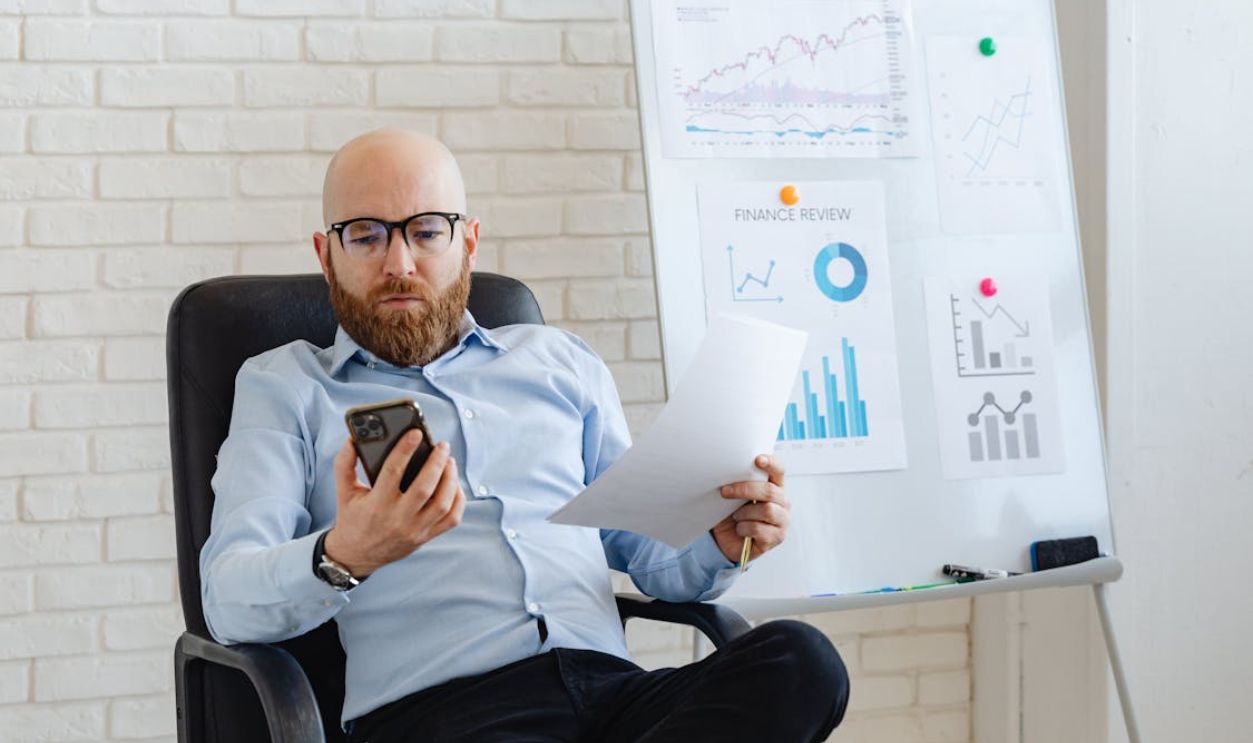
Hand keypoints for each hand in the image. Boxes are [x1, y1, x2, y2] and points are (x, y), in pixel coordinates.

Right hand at [323, 430, 465, 576]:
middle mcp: (397, 518)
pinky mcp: (425, 537)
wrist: (356, 555)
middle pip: (424, 487)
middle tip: (442, 445)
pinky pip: (451, 518)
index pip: (393, 471)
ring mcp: (414, 530)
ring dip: (450, 479)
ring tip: (449, 461)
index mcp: (376, 504)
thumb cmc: (352, 517)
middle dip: (437, 462)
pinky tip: (453, 484)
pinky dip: (457, 499)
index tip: (416, 433)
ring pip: (442, 503)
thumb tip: (352, 439)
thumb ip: (345, 464)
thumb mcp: (344, 491)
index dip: (405, 449)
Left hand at [710, 453, 788, 563]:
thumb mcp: (733, 495)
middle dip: (744, 490)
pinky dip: (744, 528)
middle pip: (770, 491)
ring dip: (744, 513)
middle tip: (725, 491)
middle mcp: (782, 502)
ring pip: (766, 510)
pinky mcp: (777, 537)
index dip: (771, 463)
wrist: (728, 540)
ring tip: (735, 516)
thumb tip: (726, 469)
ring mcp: (782, 520)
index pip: (779, 470)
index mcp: (775, 486)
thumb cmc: (732, 514)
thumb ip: (737, 481)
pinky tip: (740, 529)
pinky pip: (759, 529)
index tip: (757, 460)